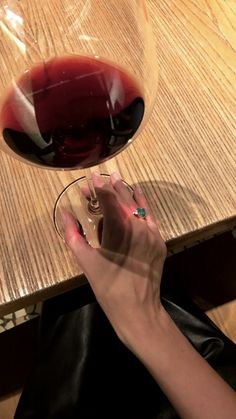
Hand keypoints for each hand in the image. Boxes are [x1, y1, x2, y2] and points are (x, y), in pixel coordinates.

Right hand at [63, 172, 166, 347]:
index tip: (91, 178)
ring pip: (139, 205)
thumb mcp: (86, 262)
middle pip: (124, 198)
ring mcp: (152, 233)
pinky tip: (138, 196)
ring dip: (127, 193)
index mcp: (118, 230)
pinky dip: (143, 205)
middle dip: (111, 187)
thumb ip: (73, 235)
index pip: (108, 199)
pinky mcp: (160, 241)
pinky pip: (150, 217)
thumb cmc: (108, 289)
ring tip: (118, 180)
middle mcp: (138, 227)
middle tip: (100, 179)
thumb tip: (66, 214)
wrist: (139, 310)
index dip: (98, 187)